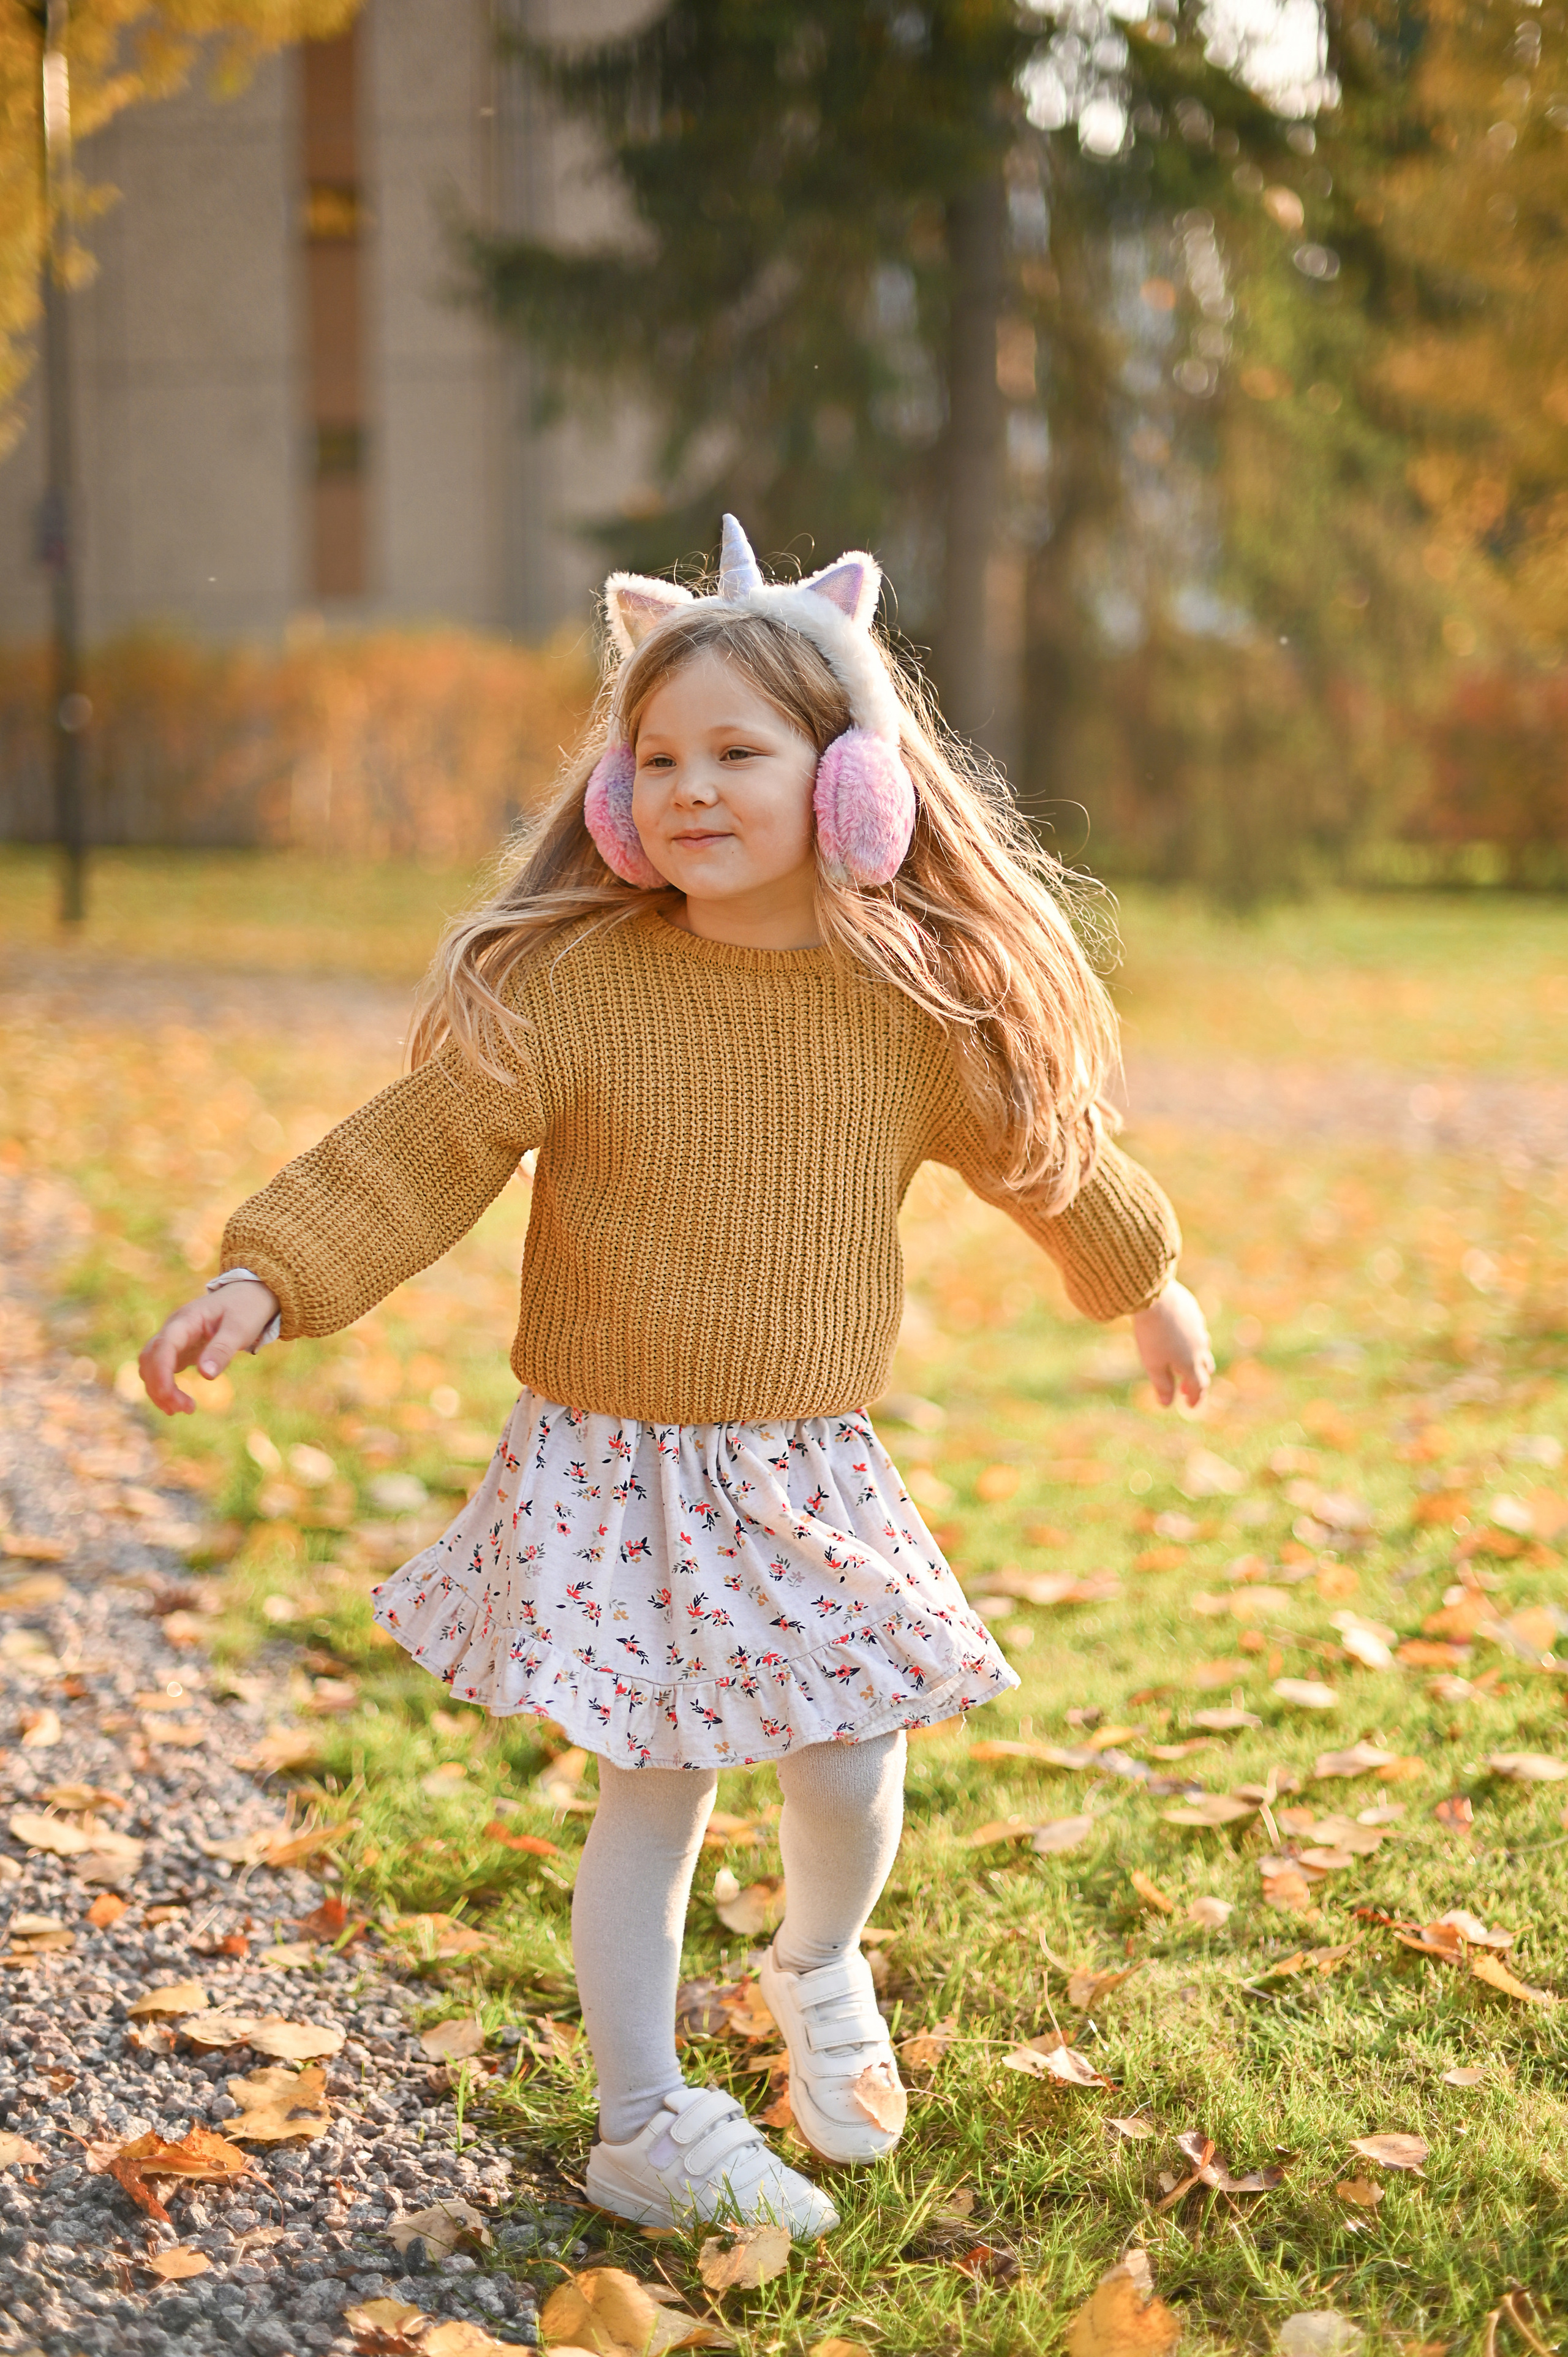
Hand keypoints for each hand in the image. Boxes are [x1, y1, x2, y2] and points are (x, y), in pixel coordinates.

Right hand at [138, 1280, 279, 1415]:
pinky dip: (165, 1386)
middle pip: (151, 1359)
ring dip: (160, 1389)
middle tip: (186, 1409)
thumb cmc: (245, 1309)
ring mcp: (174, 1339)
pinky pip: (162, 1369)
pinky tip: (179, 1403)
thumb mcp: (240, 1328)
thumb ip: (222, 1350)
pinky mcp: (180, 1349)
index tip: (170, 1397)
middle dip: (160, 1387)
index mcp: (186, 1319)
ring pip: (151, 1366)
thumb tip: (206, 1375)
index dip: (161, 1373)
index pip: (163, 1346)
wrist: (248, 1294)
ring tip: (183, 1410)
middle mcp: (174, 1328)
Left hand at [1132, 1279, 1214, 1409]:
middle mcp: (1199, 1347)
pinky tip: (1179, 1335)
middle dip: (1196, 1380)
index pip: (1199, 1387)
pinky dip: (1190, 1338)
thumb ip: (1162, 1385)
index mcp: (1190, 1363)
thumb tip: (1167, 1404)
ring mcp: (1199, 1328)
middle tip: (1184, 1387)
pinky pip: (1196, 1329)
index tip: (1190, 1406)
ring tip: (1181, 1360)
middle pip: (1204, 1368)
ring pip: (1202, 1347)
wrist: (1156, 1298)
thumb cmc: (1152, 1334)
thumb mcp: (1153, 1364)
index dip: (1196, 1398)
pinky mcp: (1194, 1311)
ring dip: (1195, 1358)